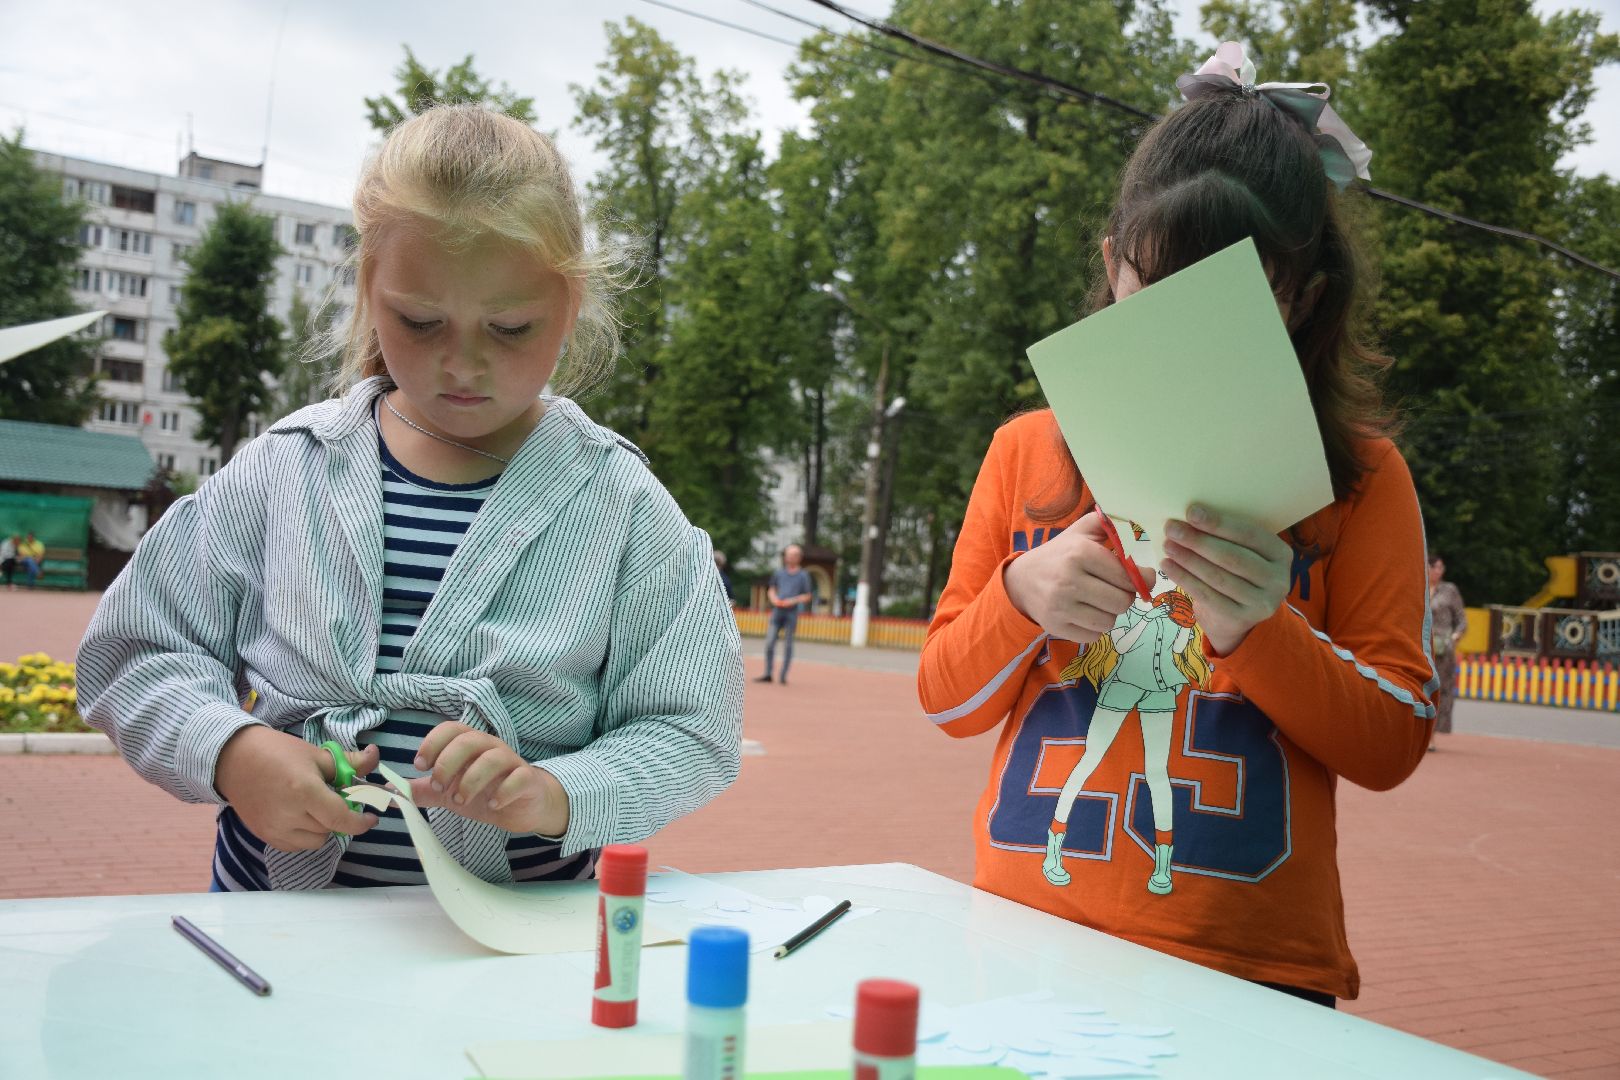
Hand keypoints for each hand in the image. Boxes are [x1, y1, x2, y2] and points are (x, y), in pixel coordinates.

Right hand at [215, 725, 379, 851]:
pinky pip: (297, 845)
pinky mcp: (265, 837)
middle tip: (337, 799)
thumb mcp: (316, 753)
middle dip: (340, 816)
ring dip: (323, 827)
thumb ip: (349, 762)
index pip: (341, 818)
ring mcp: (275, 830)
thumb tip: (375, 757)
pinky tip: (301, 816)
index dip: (360, 822)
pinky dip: (306, 835)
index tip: (370, 817)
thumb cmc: (277, 752)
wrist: (233, 759)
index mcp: (304, 792)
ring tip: (316, 806)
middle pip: (331, 829)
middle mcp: (289, 816)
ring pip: (315, 841)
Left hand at [409, 721, 569, 835]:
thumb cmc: (485, 792)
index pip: (450, 729)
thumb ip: (422, 790)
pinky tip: (492, 805)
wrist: (523, 806)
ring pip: (493, 758)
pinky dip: (503, 791)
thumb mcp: (449, 792)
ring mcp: (511, 762)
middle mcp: (491, 747)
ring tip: (461, 800)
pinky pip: (518, 778)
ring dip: (471, 780)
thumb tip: (389, 789)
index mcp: (470, 745)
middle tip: (439, 787)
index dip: (433, 743)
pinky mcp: (528, 780)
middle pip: (469, 740)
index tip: (420, 765)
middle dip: (448, 762)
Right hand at [1002, 512, 1142, 644]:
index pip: (1127, 576)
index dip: (1143, 578)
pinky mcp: (1055, 626)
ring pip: (1110, 621)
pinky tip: (1086, 613)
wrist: (1021, 579)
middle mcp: (1068, 580)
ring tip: (1099, 600)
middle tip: (1117, 589)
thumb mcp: (1081, 531)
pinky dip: (1095, 627)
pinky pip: (1094, 636)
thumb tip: (1136, 524)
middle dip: (1126, 596)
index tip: (1144, 577)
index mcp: (1079, 553)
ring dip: (1110, 612)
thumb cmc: (1060, 554)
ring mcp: (1060, 606)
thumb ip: (1109, 523)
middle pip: (1122, 601)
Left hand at [1160, 504, 1290, 654]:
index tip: (1191, 512)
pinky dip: (1185, 579)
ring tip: (1168, 546)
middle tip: (1172, 529)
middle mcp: (1278, 579)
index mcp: (1281, 554)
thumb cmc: (1237, 570)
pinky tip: (1168, 566)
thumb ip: (1227, 536)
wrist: (1238, 614)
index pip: (1249, 534)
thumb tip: (1191, 515)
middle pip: (1232, 557)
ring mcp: (1262, 602)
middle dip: (1199, 541)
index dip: (1219, 523)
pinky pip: (1208, 596)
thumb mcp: (1243, 551)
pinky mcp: (1242, 618)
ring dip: (1188, 560)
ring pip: (1218, 577)